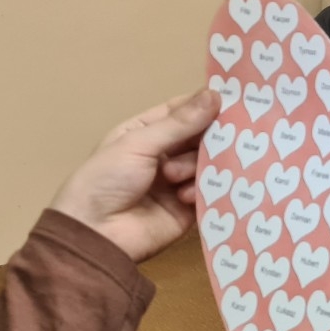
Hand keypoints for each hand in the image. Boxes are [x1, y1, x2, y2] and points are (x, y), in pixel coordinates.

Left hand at [48, 89, 217, 262]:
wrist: (93, 236)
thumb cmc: (105, 180)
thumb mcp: (138, 143)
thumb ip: (180, 123)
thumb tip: (215, 95)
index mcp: (147, 131)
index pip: (184, 110)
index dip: (207, 103)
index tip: (236, 99)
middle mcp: (165, 154)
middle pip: (200, 137)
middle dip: (208, 137)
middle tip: (223, 137)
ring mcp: (177, 182)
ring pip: (206, 163)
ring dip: (194, 166)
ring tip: (174, 177)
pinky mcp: (187, 209)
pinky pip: (208, 193)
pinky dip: (200, 191)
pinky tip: (183, 196)